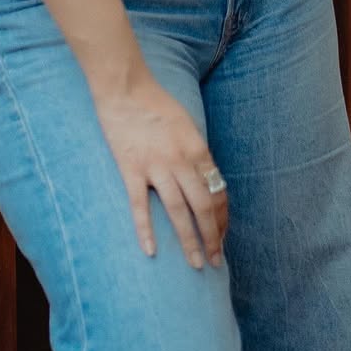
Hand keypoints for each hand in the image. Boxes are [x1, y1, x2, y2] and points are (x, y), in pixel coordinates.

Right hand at [92, 72, 228, 268]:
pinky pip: (139, 205)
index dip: (223, 217)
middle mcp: (181, 160)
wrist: (125, 87)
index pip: (217, 190)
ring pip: (178, 210)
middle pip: (203, 205)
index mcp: (197, 148)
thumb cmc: (157, 103)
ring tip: (197, 264)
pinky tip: (151, 252)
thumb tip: (206, 180)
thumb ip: (196, 152)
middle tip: (217, 260)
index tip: (224, 235)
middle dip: (213, 236)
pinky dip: (145, 230)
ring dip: (190, 240)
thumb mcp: (188, 124)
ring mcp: (155, 165)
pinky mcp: (130, 168)